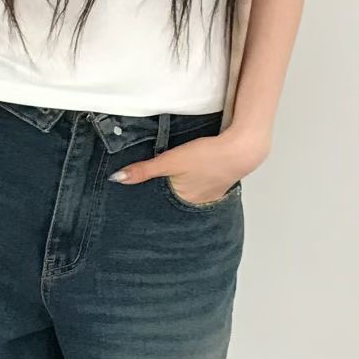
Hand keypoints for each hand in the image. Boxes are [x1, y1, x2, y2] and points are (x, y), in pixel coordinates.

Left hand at [108, 123, 270, 204]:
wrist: (241, 149)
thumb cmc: (207, 155)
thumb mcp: (170, 160)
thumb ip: (144, 170)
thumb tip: (117, 179)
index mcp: (182, 201)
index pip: (159, 209)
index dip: (147, 208)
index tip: (135, 210)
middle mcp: (196, 205)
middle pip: (172, 205)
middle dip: (161, 204)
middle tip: (146, 203)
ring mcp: (209, 197)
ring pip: (186, 199)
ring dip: (178, 196)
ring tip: (167, 193)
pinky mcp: (218, 186)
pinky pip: (200, 191)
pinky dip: (193, 188)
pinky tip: (191, 181)